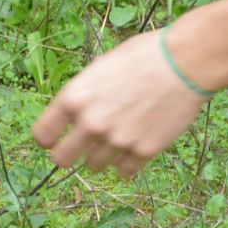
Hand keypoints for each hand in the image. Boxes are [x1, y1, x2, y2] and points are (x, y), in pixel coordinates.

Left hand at [32, 30, 211, 175]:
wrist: (185, 63)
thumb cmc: (143, 56)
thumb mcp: (99, 68)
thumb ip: (82, 96)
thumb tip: (73, 116)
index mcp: (74, 99)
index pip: (42, 135)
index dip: (47, 139)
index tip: (54, 140)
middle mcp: (91, 123)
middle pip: (62, 160)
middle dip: (67, 155)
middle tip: (79, 148)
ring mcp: (116, 140)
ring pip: (93, 166)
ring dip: (100, 156)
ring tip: (116, 137)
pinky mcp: (143, 151)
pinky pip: (123, 171)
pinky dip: (126, 163)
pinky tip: (133, 145)